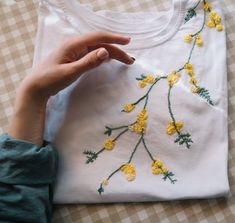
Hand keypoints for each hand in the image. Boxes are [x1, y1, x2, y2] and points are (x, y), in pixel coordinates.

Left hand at [9, 31, 133, 145]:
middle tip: (129, 60)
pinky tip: (109, 60)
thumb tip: (105, 51)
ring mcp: (74, 51)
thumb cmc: (51, 79)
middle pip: (100, 43)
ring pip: (97, 49)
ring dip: (111, 54)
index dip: (114, 39)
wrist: (36, 87)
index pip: (98, 37)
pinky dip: (102, 57)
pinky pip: (91, 54)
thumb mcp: (70, 72)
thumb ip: (88, 62)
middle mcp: (75, 44)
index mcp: (73, 44)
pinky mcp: (74, 58)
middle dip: (116, 50)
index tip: (128, 42)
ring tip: (124, 61)